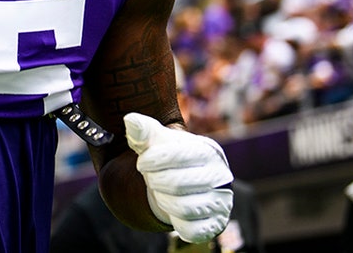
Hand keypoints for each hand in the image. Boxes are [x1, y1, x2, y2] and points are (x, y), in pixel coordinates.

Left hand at [124, 112, 233, 242]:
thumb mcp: (154, 141)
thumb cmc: (167, 157)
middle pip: (177, 184)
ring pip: (183, 208)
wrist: (183, 181)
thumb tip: (131, 121)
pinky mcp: (215, 224)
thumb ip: (142, 130)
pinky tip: (173, 209)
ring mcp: (221, 202)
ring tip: (160, 192)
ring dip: (162, 200)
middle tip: (151, 178)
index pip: (176, 155)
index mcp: (208, 151)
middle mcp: (220, 177)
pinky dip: (175, 222)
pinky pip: (191, 230)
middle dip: (155, 181)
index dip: (151, 160)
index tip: (141, 162)